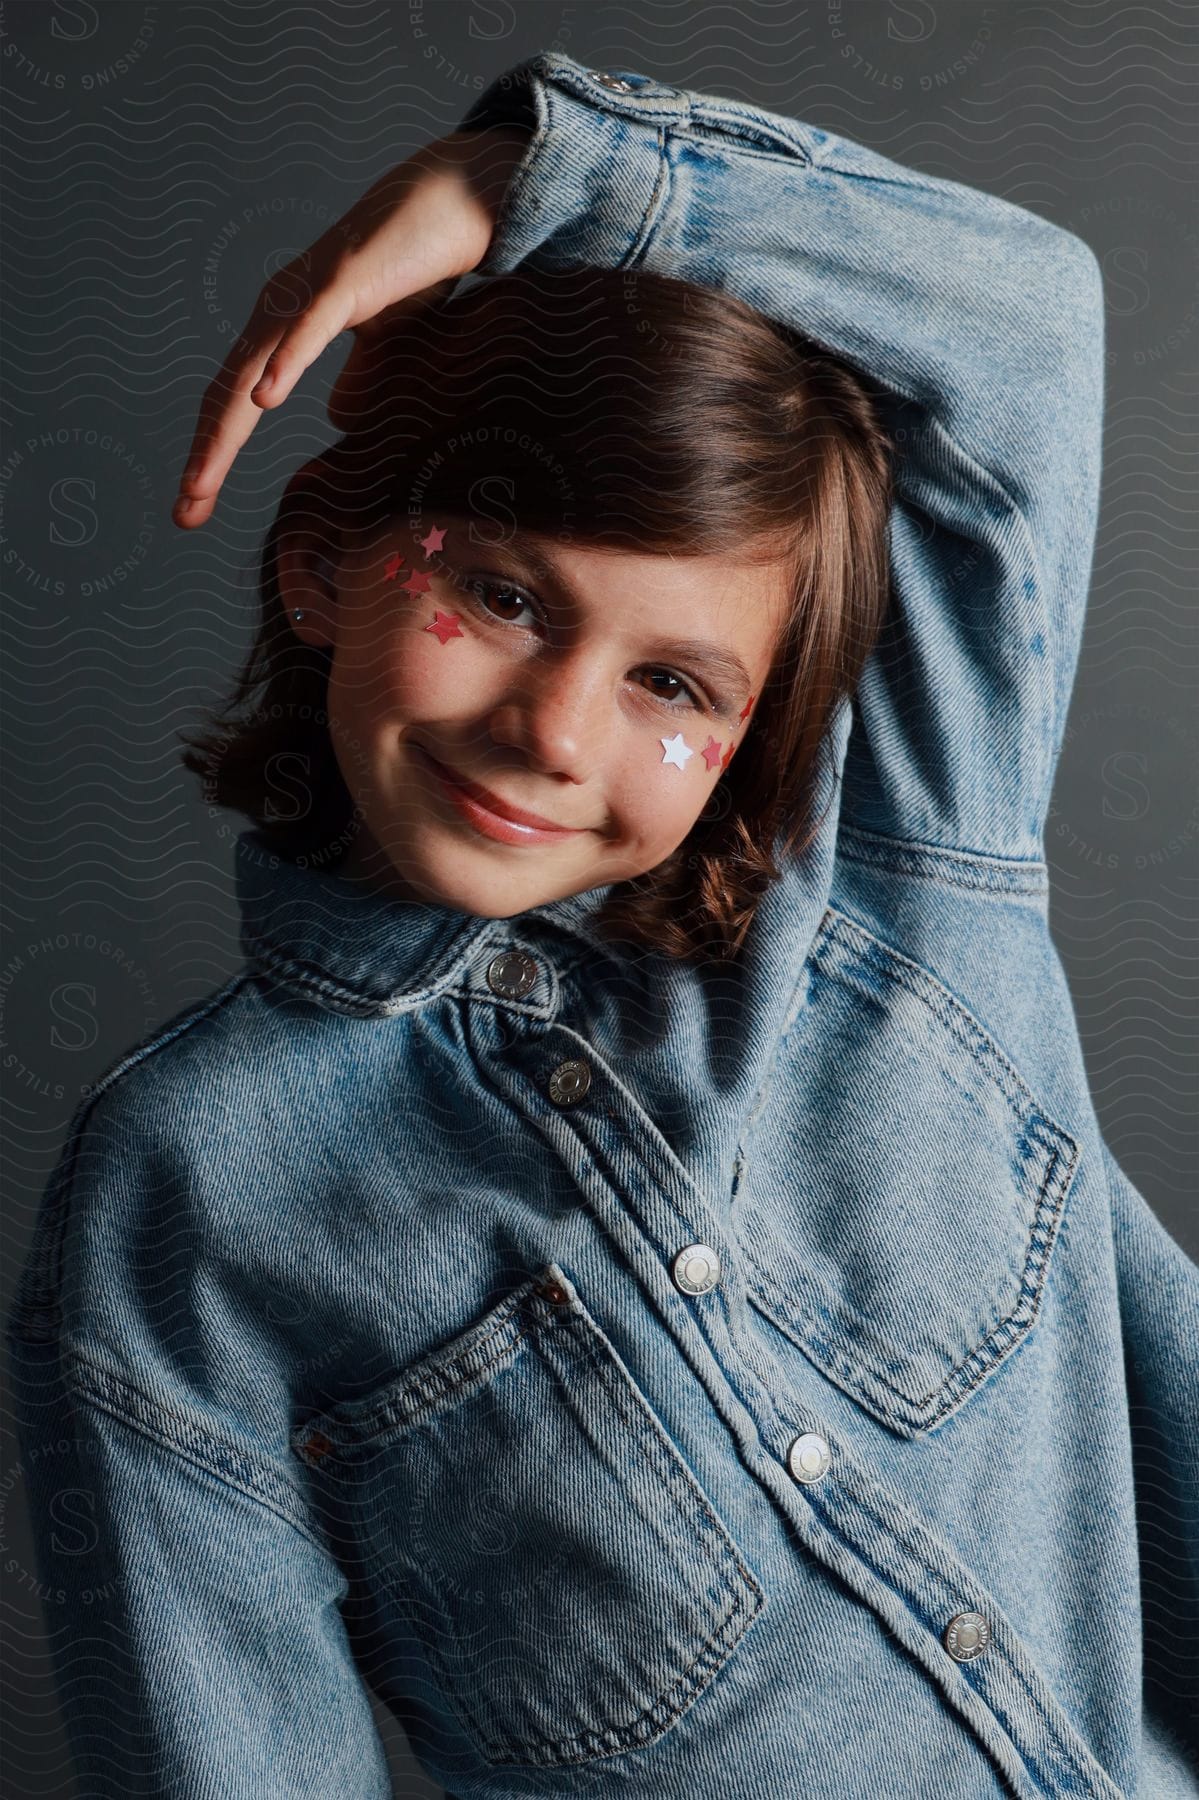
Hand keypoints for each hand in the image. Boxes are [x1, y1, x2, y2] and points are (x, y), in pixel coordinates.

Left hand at [172, 126, 529, 528]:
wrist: (452, 202)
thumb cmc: (415, 267)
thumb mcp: (383, 341)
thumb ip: (358, 378)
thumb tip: (334, 419)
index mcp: (283, 329)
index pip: (235, 401)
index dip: (214, 453)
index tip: (195, 507)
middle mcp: (280, 311)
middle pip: (228, 394)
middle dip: (205, 458)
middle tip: (185, 514)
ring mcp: (307, 295)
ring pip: (253, 370)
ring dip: (224, 430)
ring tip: (201, 480)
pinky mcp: (345, 280)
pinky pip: (309, 328)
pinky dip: (284, 363)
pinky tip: (264, 401)